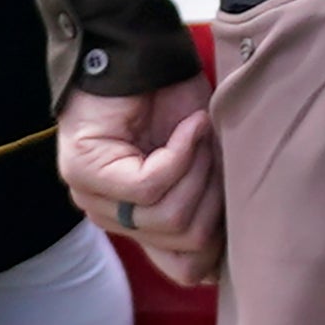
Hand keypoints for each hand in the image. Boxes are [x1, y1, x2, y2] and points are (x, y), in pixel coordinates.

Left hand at [62, 73, 219, 288]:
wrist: (147, 55)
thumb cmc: (180, 104)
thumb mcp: (209, 164)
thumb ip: (211, 206)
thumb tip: (230, 260)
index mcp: (141, 223)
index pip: (184, 270)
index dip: (221, 245)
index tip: (237, 203)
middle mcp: (111, 218)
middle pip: (187, 242)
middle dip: (216, 194)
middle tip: (214, 150)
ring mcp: (93, 198)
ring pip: (169, 215)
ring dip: (200, 169)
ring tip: (196, 134)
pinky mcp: (87, 173)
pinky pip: (150, 184)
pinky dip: (181, 150)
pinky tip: (187, 126)